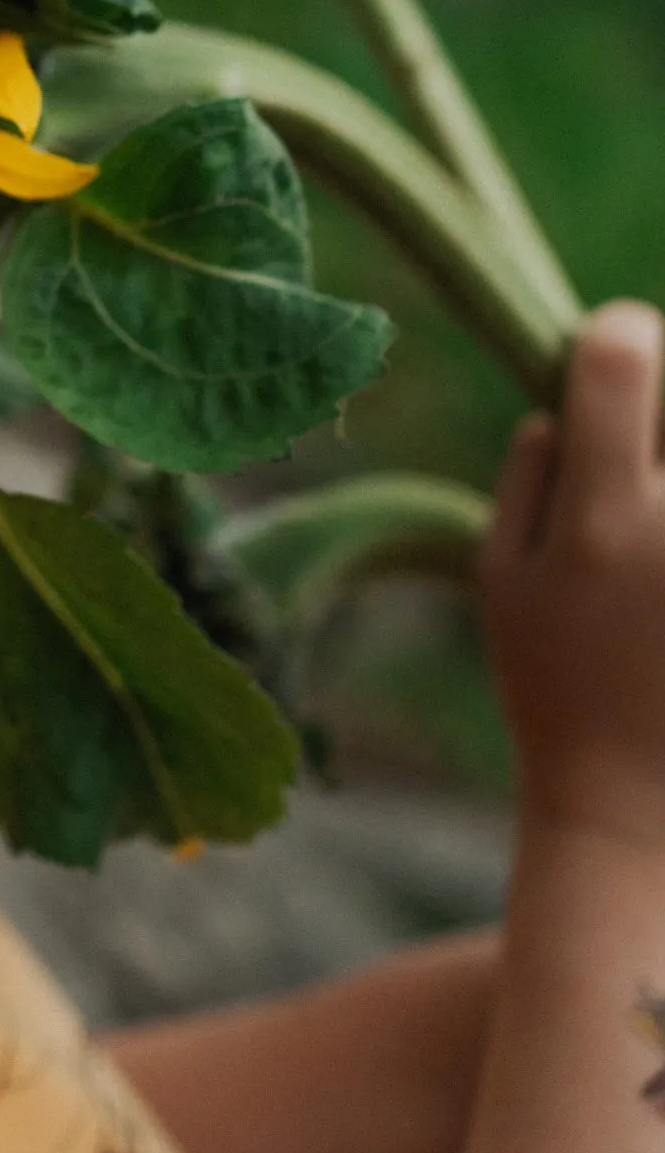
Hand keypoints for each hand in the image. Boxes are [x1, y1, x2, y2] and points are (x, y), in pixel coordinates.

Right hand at [479, 300, 664, 842]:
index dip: (618, 335)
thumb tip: (569, 403)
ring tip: (656, 534)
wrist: (650, 817)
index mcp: (601, 519)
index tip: (615, 359)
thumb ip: (529, 480)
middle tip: (654, 452)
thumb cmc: (559, 696)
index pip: (622, 353)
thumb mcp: (502, 584)